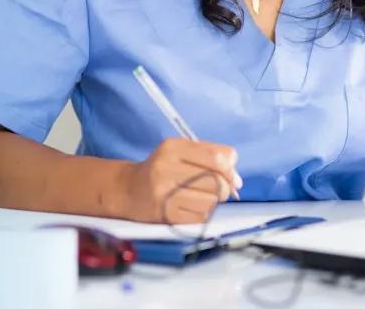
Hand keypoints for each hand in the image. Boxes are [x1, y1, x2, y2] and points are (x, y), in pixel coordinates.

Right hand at [118, 138, 242, 223]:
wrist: (128, 190)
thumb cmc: (161, 168)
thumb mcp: (180, 151)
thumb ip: (210, 155)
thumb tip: (237, 179)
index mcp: (173, 148)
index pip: (216, 158)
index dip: (231, 169)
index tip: (232, 176)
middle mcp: (166, 169)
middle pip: (216, 182)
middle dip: (225, 188)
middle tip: (220, 189)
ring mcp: (164, 193)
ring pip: (210, 201)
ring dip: (214, 202)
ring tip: (203, 197)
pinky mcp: (165, 215)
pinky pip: (200, 217)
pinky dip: (203, 213)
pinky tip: (193, 206)